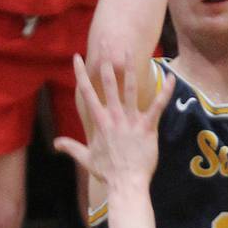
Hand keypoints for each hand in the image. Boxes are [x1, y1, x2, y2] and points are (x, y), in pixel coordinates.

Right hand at [56, 55, 172, 188]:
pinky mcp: (147, 127)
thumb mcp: (86, 158)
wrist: (126, 184)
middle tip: (106, 43)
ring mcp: (131, 121)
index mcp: (100, 122)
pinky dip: (165, 92)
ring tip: (129, 52)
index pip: (87, 93)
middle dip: (107, 63)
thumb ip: (71, 147)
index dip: (81, 74)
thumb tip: (56, 143)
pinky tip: (170, 77)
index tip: (77, 58)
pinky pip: (158, 106)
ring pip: (131, 89)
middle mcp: (114, 117)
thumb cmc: (108, 172)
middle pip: (109, 84)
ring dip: (130, 70)